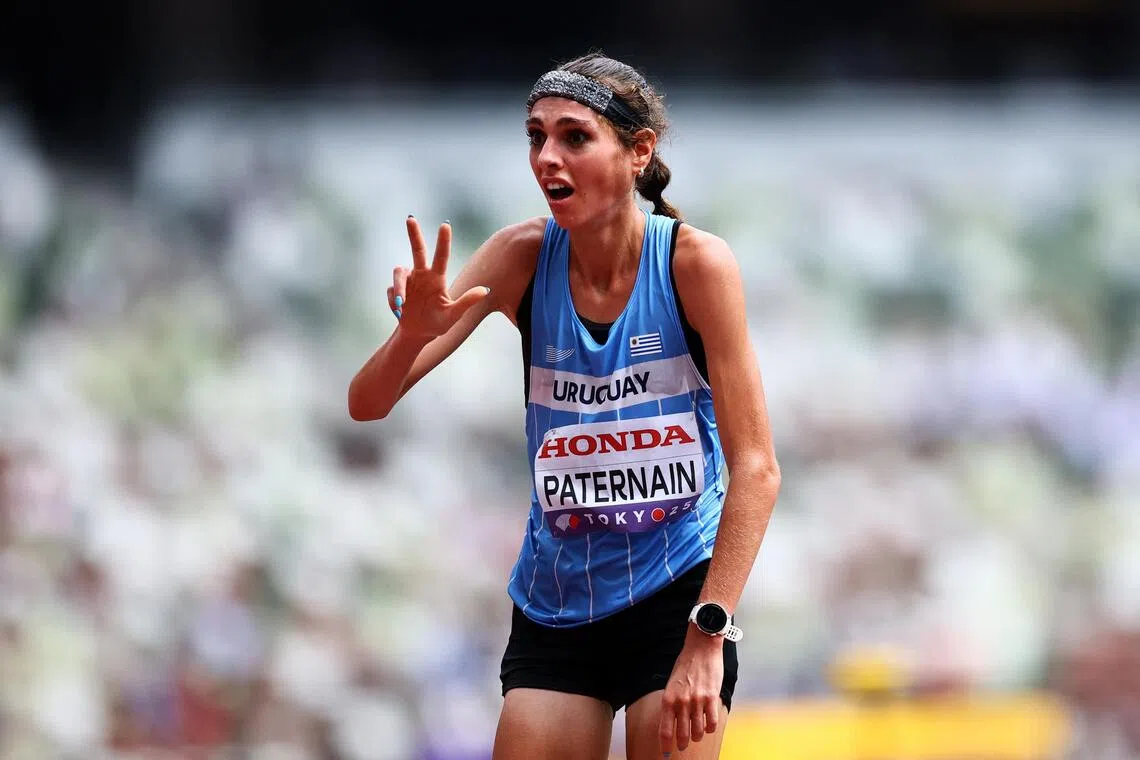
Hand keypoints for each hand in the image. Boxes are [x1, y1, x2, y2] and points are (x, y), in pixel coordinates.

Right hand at [387, 216, 489, 338]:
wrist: (418, 334)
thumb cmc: (438, 324)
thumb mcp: (453, 316)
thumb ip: (467, 302)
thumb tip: (485, 290)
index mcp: (437, 279)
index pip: (441, 256)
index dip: (443, 241)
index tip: (445, 225)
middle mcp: (422, 275)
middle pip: (417, 250)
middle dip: (414, 234)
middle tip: (411, 218)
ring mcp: (408, 281)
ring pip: (398, 273)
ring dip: (399, 289)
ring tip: (400, 307)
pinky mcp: (395, 290)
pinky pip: (392, 291)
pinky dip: (394, 303)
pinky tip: (399, 314)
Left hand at [660, 628, 723, 755]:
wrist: (701, 648)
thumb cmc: (685, 665)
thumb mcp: (671, 683)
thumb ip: (672, 702)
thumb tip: (672, 721)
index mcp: (668, 699)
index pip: (665, 729)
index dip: (666, 744)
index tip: (665, 753)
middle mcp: (681, 702)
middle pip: (682, 734)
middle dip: (682, 743)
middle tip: (682, 745)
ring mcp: (697, 701)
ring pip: (698, 731)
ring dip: (697, 735)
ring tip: (697, 733)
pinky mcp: (712, 698)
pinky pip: (711, 723)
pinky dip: (710, 727)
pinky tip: (708, 724)